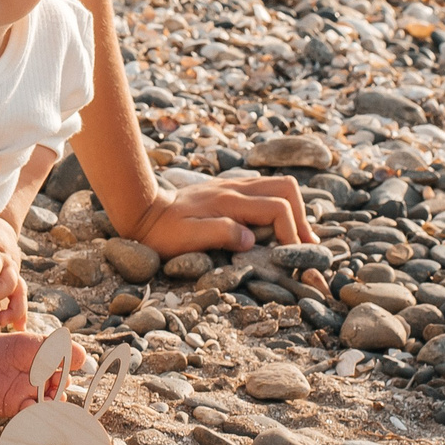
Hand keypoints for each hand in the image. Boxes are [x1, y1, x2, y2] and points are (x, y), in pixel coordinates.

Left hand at [129, 174, 311, 256]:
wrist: (140, 209)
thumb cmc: (161, 231)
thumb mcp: (186, 237)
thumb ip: (220, 234)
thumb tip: (249, 240)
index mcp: (229, 201)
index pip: (278, 208)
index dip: (292, 233)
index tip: (292, 258)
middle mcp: (235, 188)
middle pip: (286, 188)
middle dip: (301, 217)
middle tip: (305, 248)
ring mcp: (232, 186)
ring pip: (277, 186)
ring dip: (293, 211)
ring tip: (296, 240)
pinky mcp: (228, 190)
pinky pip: (264, 191)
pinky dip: (278, 207)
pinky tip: (274, 228)